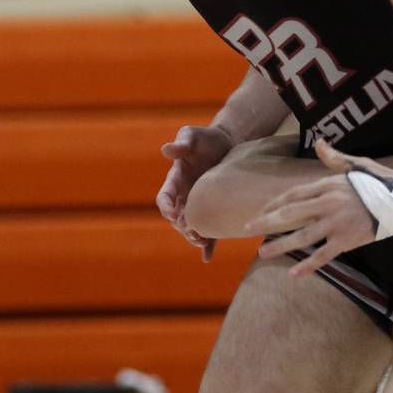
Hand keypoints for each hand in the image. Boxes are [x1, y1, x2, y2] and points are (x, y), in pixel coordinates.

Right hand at [157, 125, 234, 261]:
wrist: (228, 142)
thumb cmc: (206, 138)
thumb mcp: (192, 135)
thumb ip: (181, 144)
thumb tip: (166, 149)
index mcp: (175, 179)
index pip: (164, 197)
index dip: (166, 206)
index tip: (172, 213)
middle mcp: (184, 194)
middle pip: (176, 217)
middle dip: (182, 226)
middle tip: (192, 232)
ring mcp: (198, 203)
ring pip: (190, 226)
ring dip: (192, 236)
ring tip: (200, 241)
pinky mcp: (212, 208)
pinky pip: (208, 229)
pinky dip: (207, 244)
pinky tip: (208, 257)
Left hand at [248, 139, 392, 276]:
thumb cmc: (381, 182)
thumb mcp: (357, 165)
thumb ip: (334, 158)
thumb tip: (319, 142)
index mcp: (329, 185)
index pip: (294, 194)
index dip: (275, 203)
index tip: (261, 210)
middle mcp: (329, 204)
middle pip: (291, 214)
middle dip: (266, 222)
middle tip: (246, 229)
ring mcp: (337, 224)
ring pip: (302, 237)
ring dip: (280, 245)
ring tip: (262, 253)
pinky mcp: (347, 241)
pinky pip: (324, 255)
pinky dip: (308, 265)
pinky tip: (293, 274)